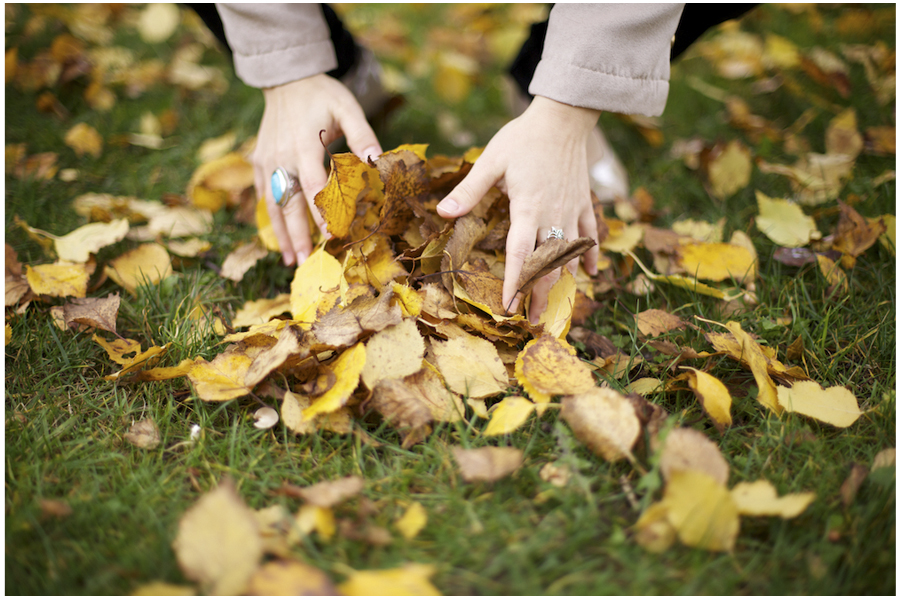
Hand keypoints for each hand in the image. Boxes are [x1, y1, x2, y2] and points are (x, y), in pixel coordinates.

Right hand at [254, 74, 381, 265]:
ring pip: (272, 204)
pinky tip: (278, 236)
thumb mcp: (347, 107)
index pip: (313, 187)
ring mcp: (267, 160)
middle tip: (305, 262)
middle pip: (288, 203)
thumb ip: (362, 134)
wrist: (286, 78)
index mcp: (304, 146)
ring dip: (281, 233)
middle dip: (297, 235)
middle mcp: (281, 157)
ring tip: (290, 259)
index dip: (321, 214)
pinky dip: (271, 217)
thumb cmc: (322, 94)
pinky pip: (265, 193)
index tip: (332, 237)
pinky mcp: (260, 160)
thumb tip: (377, 160)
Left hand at [436, 96, 600, 320]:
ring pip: (569, 254)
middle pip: (548, 263)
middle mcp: (553, 215)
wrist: (564, 117)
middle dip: (540, 295)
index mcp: (528, 207)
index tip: (509, 306)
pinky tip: (588, 274)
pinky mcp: (583, 203)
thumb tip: (444, 212)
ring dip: (561, 281)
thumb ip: (469, 190)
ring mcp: (572, 211)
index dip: (515, 282)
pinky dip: (589, 256)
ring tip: (553, 305)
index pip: (520, 253)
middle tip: (534, 321)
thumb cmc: (523, 138)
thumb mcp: (491, 160)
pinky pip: (589, 235)